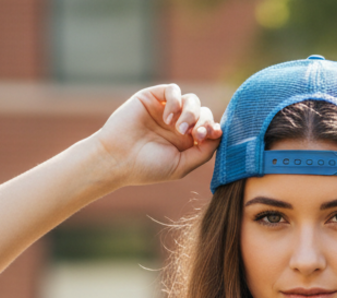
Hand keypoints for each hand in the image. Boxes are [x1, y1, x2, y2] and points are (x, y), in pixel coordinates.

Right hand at [91, 83, 222, 187]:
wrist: (117, 159)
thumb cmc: (147, 167)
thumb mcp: (181, 166)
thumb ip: (203, 153)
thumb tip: (219, 135)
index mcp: (187, 141)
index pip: (209, 128)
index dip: (214, 128)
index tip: (211, 134)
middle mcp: (178, 124)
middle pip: (204, 112)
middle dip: (203, 121)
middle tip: (195, 134)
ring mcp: (166, 110)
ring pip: (192, 100)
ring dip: (191, 113)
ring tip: (178, 128)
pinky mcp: (152, 98)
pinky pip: (173, 90)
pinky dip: (175, 101)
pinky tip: (168, 117)